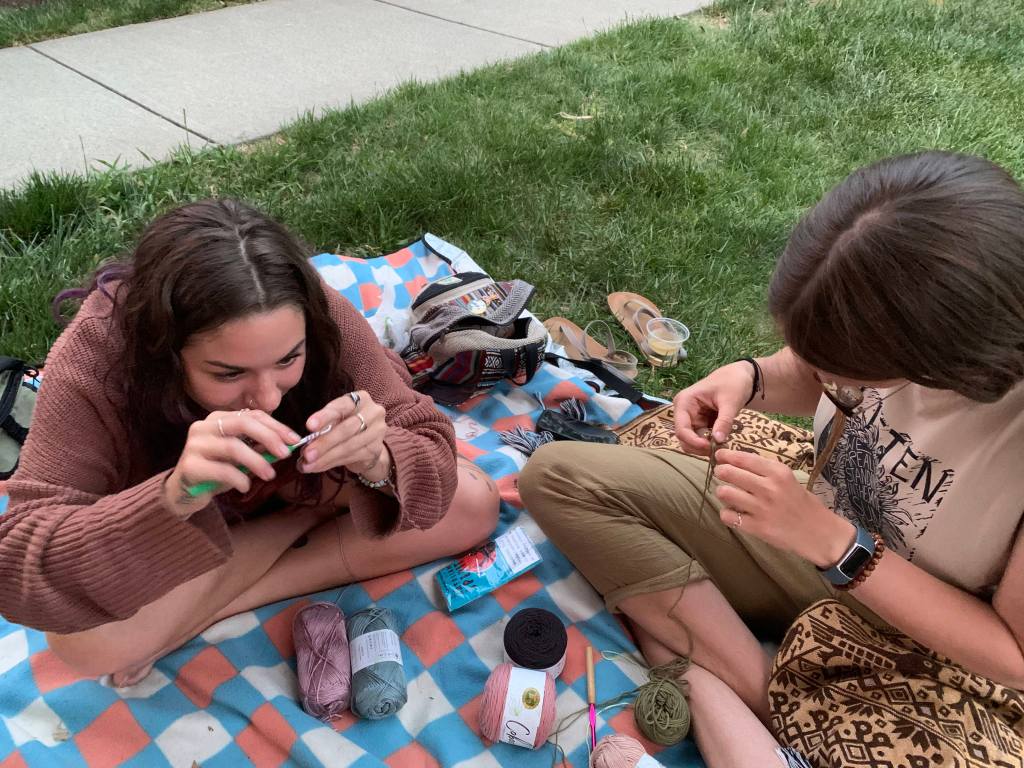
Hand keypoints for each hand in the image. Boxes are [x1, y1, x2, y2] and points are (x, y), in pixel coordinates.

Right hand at [164, 410, 301, 516]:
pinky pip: (221, 470)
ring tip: (269, 475)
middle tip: (285, 454)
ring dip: (257, 461)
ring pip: (233, 447)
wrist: (183, 493)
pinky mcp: (189, 466)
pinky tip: (245, 486)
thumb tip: (286, 445)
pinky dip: (239, 478)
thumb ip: (258, 447)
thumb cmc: (216, 471)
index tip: (294, 440)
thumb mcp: (240, 457)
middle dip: (268, 437)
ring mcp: (194, 445)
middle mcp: (203, 427)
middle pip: (242, 424)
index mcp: (217, 419)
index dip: (276, 426)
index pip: (252, 415)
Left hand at [299, 391, 388, 477]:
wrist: (368, 441)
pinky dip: (332, 463)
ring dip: (326, 457)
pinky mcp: (376, 449)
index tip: (309, 426)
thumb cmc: (346, 424)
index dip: (324, 416)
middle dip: (324, 443)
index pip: (341, 406)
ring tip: (309, 464)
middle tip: (307, 454)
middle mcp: (373, 412)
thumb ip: (325, 425)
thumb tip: (307, 441)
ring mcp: (378, 431)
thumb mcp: (336, 419)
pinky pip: (352, 457)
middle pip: (346, 428)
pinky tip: (319, 467)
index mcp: (360, 399)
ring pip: (349, 446)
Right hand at [673, 361, 754, 453]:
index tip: (711, 447)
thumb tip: (718, 441)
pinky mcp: (699, 423)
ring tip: (722, 444)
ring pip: (691, 441)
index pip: (681, 429)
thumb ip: (724, 421)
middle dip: (699, 446)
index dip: (693, 441)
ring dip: (704, 447)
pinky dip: (709, 443)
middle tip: (719, 449)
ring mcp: (690, 418)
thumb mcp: (731, 402)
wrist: (739, 377)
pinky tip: (721, 440)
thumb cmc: (733, 383)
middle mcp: (683, 412)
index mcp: (684, 402)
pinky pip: (700, 439)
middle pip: (683, 438)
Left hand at [712, 449, 855, 567]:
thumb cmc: (802, 503)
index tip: (719, 455)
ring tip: (728, 494)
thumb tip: (737, 461)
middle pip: (729, 472)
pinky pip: (728, 516)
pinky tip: (733, 513)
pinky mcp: (757, 527)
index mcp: (778, 472)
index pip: (744, 458)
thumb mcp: (788, 479)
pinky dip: (726, 514)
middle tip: (721, 473)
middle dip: (720, 471)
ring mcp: (761, 508)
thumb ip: (765, 471)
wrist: (819, 533)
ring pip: (725, 493)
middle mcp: (769, 488)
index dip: (727, 455)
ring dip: (722, 492)